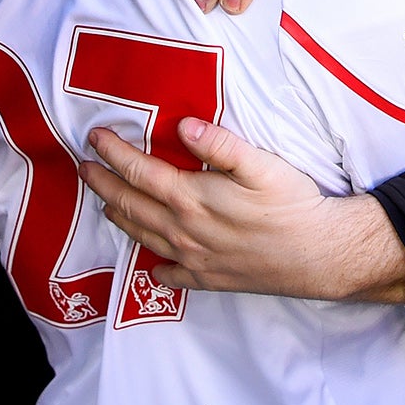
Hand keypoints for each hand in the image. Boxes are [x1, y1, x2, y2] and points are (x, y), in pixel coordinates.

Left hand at [81, 119, 404, 299]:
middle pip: (132, 205)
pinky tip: (152, 264)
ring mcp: (194, 259)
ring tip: (106, 204)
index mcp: (192, 198)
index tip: (94, 139)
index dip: (114, 154)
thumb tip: (184, 124)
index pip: (140, 172)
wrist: (320, 254)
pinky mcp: (210, 280)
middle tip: (84, 167)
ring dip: (120, 218)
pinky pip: (172, 276)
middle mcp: (184, 231)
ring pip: (145, 238)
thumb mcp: (260, 164)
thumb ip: (219, 145)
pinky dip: (156, 268)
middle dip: (104, 184)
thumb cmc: (292, 204)